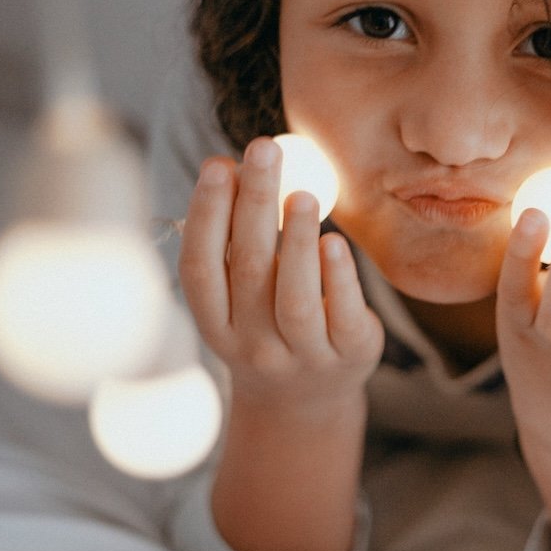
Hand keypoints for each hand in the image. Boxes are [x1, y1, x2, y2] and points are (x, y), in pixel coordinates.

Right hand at [178, 136, 383, 415]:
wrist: (305, 402)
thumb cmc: (270, 324)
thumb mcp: (243, 295)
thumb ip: (239, 240)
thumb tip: (234, 166)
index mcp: (216, 324)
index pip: (200, 267)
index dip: (206, 214)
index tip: (218, 163)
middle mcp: (252, 344)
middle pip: (249, 269)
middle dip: (255, 203)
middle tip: (264, 148)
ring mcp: (302, 355)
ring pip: (294, 298)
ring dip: (298, 241)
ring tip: (303, 194)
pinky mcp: (349, 356)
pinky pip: (342, 315)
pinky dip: (339, 278)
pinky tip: (337, 241)